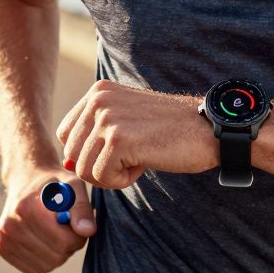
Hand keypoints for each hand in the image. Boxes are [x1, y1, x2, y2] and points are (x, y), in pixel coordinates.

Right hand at [0, 167, 95, 272]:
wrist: (26, 178)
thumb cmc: (54, 184)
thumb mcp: (73, 186)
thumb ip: (81, 208)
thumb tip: (87, 231)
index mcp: (27, 207)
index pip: (64, 241)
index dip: (77, 235)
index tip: (75, 222)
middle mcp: (10, 224)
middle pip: (56, 256)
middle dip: (68, 245)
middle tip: (66, 228)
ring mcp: (3, 237)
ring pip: (47, 265)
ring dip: (58, 253)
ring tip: (55, 232)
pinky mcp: (1, 247)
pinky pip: (34, 269)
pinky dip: (45, 260)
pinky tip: (43, 240)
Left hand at [56, 80, 215, 188]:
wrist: (207, 130)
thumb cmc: (168, 130)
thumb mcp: (126, 120)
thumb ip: (95, 134)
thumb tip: (68, 165)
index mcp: (98, 91)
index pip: (66, 134)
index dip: (89, 153)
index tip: (119, 150)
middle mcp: (98, 99)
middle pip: (73, 154)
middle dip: (99, 166)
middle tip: (131, 157)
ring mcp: (107, 118)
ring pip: (84, 169)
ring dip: (112, 175)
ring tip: (139, 158)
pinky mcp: (119, 139)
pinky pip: (102, 177)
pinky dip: (122, 180)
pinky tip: (143, 163)